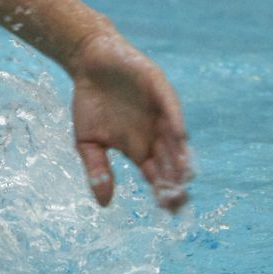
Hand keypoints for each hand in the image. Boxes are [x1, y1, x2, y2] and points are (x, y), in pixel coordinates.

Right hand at [69, 33, 191, 211]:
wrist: (89, 63)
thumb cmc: (89, 104)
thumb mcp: (87, 143)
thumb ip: (97, 170)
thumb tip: (104, 202)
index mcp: (139, 150)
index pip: (157, 176)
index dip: (164, 191)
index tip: (167, 210)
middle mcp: (155, 135)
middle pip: (171, 163)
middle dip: (175, 181)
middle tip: (178, 199)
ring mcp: (159, 113)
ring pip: (175, 139)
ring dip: (181, 156)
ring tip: (185, 176)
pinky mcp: (159, 89)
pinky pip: (170, 107)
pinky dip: (174, 121)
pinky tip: (179, 136)